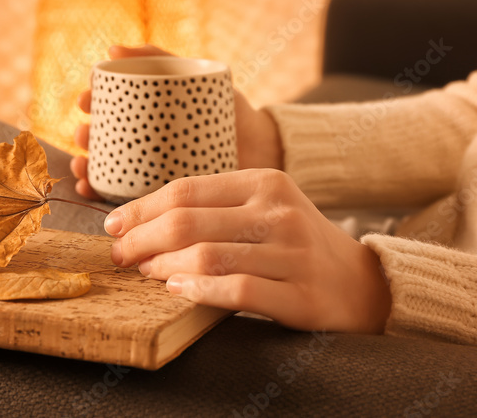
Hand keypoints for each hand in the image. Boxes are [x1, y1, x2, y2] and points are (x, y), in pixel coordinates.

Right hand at [70, 45, 283, 200]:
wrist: (262, 146)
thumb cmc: (227, 108)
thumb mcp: (195, 78)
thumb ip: (160, 59)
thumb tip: (112, 50)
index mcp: (145, 113)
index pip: (107, 105)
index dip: (89, 101)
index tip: (85, 101)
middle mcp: (141, 140)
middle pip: (101, 137)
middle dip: (84, 136)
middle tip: (85, 134)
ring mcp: (148, 168)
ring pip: (106, 167)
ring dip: (85, 166)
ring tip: (83, 166)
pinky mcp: (159, 194)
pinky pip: (124, 196)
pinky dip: (101, 194)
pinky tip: (90, 192)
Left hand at [104, 169, 390, 333]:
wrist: (362, 283)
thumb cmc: (296, 243)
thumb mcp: (265, 207)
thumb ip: (216, 206)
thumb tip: (143, 218)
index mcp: (266, 181)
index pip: (187, 189)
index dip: (142, 208)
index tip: (114, 224)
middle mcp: (279, 212)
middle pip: (188, 221)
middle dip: (142, 239)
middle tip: (119, 254)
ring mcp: (292, 253)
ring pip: (207, 256)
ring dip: (163, 266)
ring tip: (145, 272)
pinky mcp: (301, 294)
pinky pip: (237, 291)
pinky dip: (199, 291)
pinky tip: (178, 291)